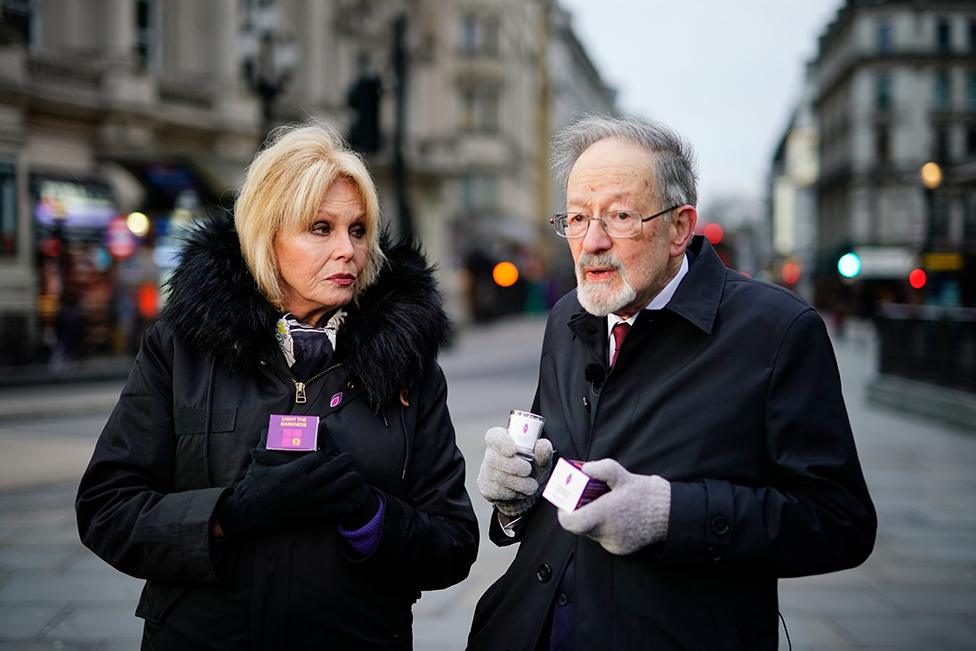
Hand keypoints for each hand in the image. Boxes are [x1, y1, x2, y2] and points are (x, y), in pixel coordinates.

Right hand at [218, 450, 373, 537]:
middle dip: (341, 463)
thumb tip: (267, 427)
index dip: (323, 453)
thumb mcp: (259, 462)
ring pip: (333, 489)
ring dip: (345, 482)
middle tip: (349, 457)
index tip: (327, 450)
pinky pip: (328, 509)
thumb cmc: (253, 484)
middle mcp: (303, 484)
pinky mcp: (307, 513)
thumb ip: (267, 443)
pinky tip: (350, 503)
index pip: (317, 457)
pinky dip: (341, 506)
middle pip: (329, 470)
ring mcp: (307, 500)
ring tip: (355, 476)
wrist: (248, 511)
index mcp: (293, 469)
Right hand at [477, 426, 552, 517]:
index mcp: (502, 440)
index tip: (513, 451)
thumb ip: (543, 452)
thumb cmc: (533, 470)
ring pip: (497, 477)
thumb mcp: (542, 460)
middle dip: (513, 466)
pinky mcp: (486, 489)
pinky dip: (513, 493)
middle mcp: (491, 454)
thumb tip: (542, 444)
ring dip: (518, 483)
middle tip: (528, 470)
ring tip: (531, 485)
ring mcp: (486, 472)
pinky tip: (520, 491)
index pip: (494, 437)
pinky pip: (497, 492)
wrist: (529, 492)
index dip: (501, 443)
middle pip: (493, 458)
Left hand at [556, 458, 670, 554]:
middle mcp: (606, 533)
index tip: (567, 502)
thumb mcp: (622, 475)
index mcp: (603, 515)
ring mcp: (612, 544)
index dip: (564, 512)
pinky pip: (602, 537)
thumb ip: (600, 469)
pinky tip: (615, 516)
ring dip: (591, 519)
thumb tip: (583, 469)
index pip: (570, 522)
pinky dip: (603, 526)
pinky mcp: (619, 549)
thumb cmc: (647, 494)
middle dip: (579, 511)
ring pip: (590, 532)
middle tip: (584, 498)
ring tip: (603, 505)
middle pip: (579, 526)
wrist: (670, 514)